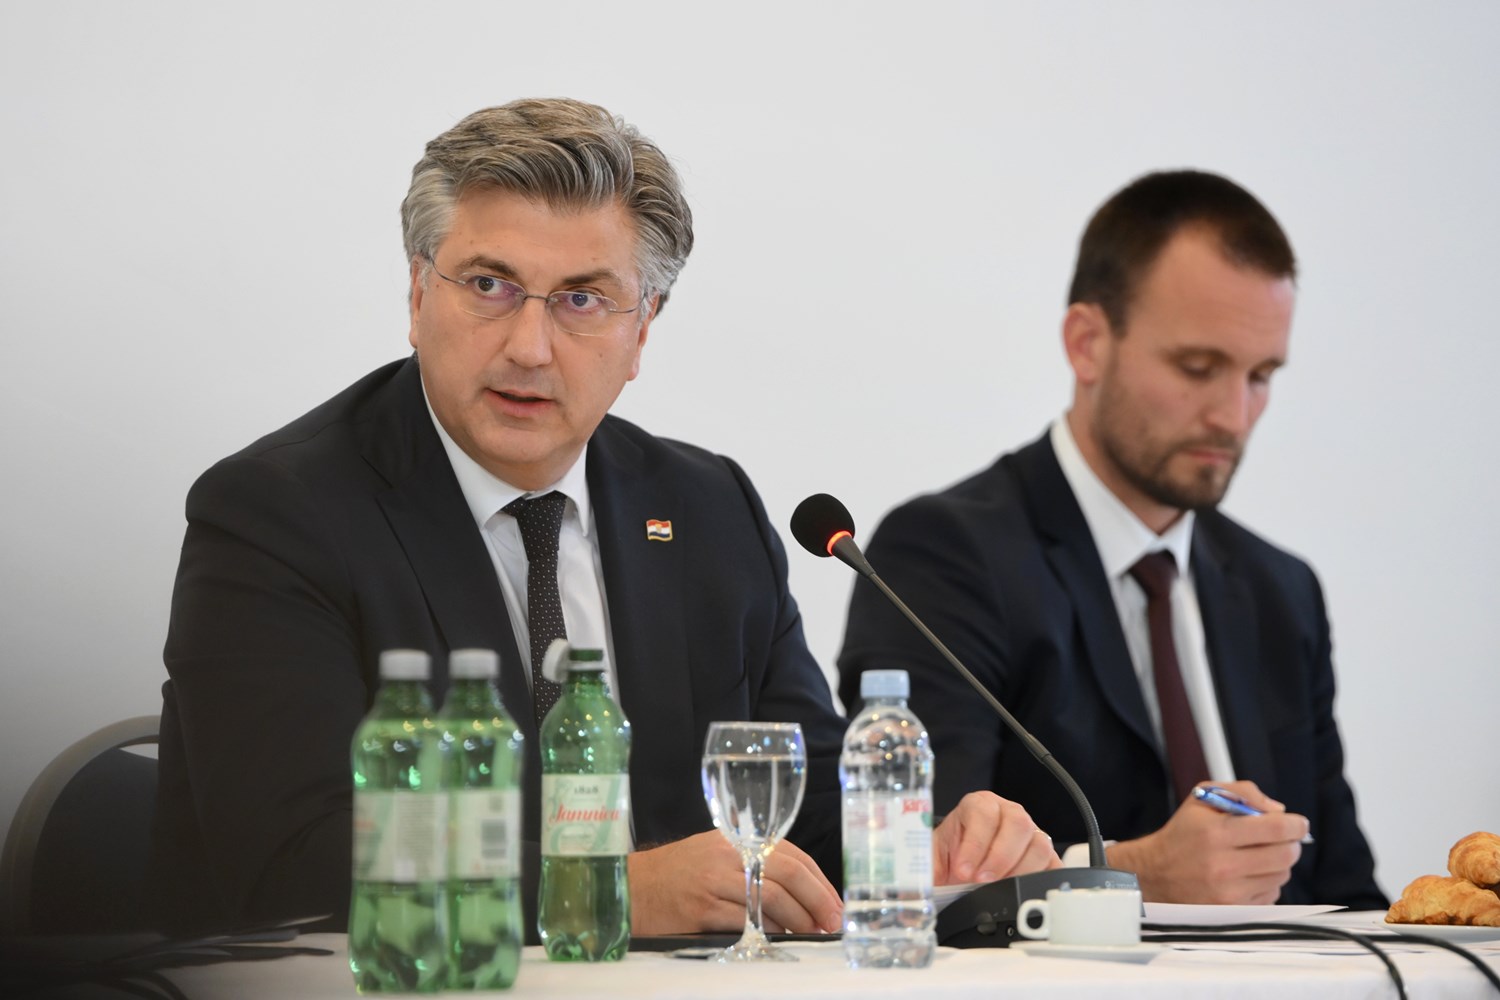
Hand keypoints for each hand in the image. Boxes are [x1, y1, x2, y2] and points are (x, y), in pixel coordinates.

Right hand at [627, 830, 841, 934]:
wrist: (631, 887)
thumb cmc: (676, 873)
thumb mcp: (715, 853)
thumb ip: (753, 861)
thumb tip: (800, 891)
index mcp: (737, 839)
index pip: (792, 854)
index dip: (818, 881)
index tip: (834, 903)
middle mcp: (729, 855)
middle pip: (788, 875)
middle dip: (817, 902)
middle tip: (833, 923)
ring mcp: (715, 881)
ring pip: (772, 899)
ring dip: (798, 921)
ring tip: (811, 934)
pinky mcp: (702, 908)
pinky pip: (746, 921)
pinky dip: (768, 931)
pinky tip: (778, 938)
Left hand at [932, 791, 1060, 883]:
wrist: (958, 873)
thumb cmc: (947, 861)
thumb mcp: (930, 859)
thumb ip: (920, 867)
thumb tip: (909, 894)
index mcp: (978, 806)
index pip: (984, 813)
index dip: (975, 843)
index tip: (964, 870)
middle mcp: (1007, 814)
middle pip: (1018, 824)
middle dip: (999, 857)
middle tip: (982, 882)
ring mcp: (1030, 835)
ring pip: (1039, 845)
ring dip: (1019, 872)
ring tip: (998, 890)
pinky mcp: (1045, 858)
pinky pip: (1054, 866)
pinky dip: (1041, 881)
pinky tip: (1021, 893)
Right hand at [1107, 780, 1308, 904]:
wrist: (1155, 873)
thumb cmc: (1183, 833)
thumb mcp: (1203, 798)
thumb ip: (1242, 792)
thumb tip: (1278, 811)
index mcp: (1216, 833)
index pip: (1275, 829)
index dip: (1295, 825)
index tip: (1298, 824)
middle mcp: (1223, 864)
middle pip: (1285, 855)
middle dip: (1290, 843)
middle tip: (1282, 838)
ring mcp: (1229, 892)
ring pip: (1280, 875)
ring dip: (1277, 863)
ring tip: (1258, 855)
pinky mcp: (1232, 910)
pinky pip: (1271, 895)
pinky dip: (1267, 882)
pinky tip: (1248, 874)